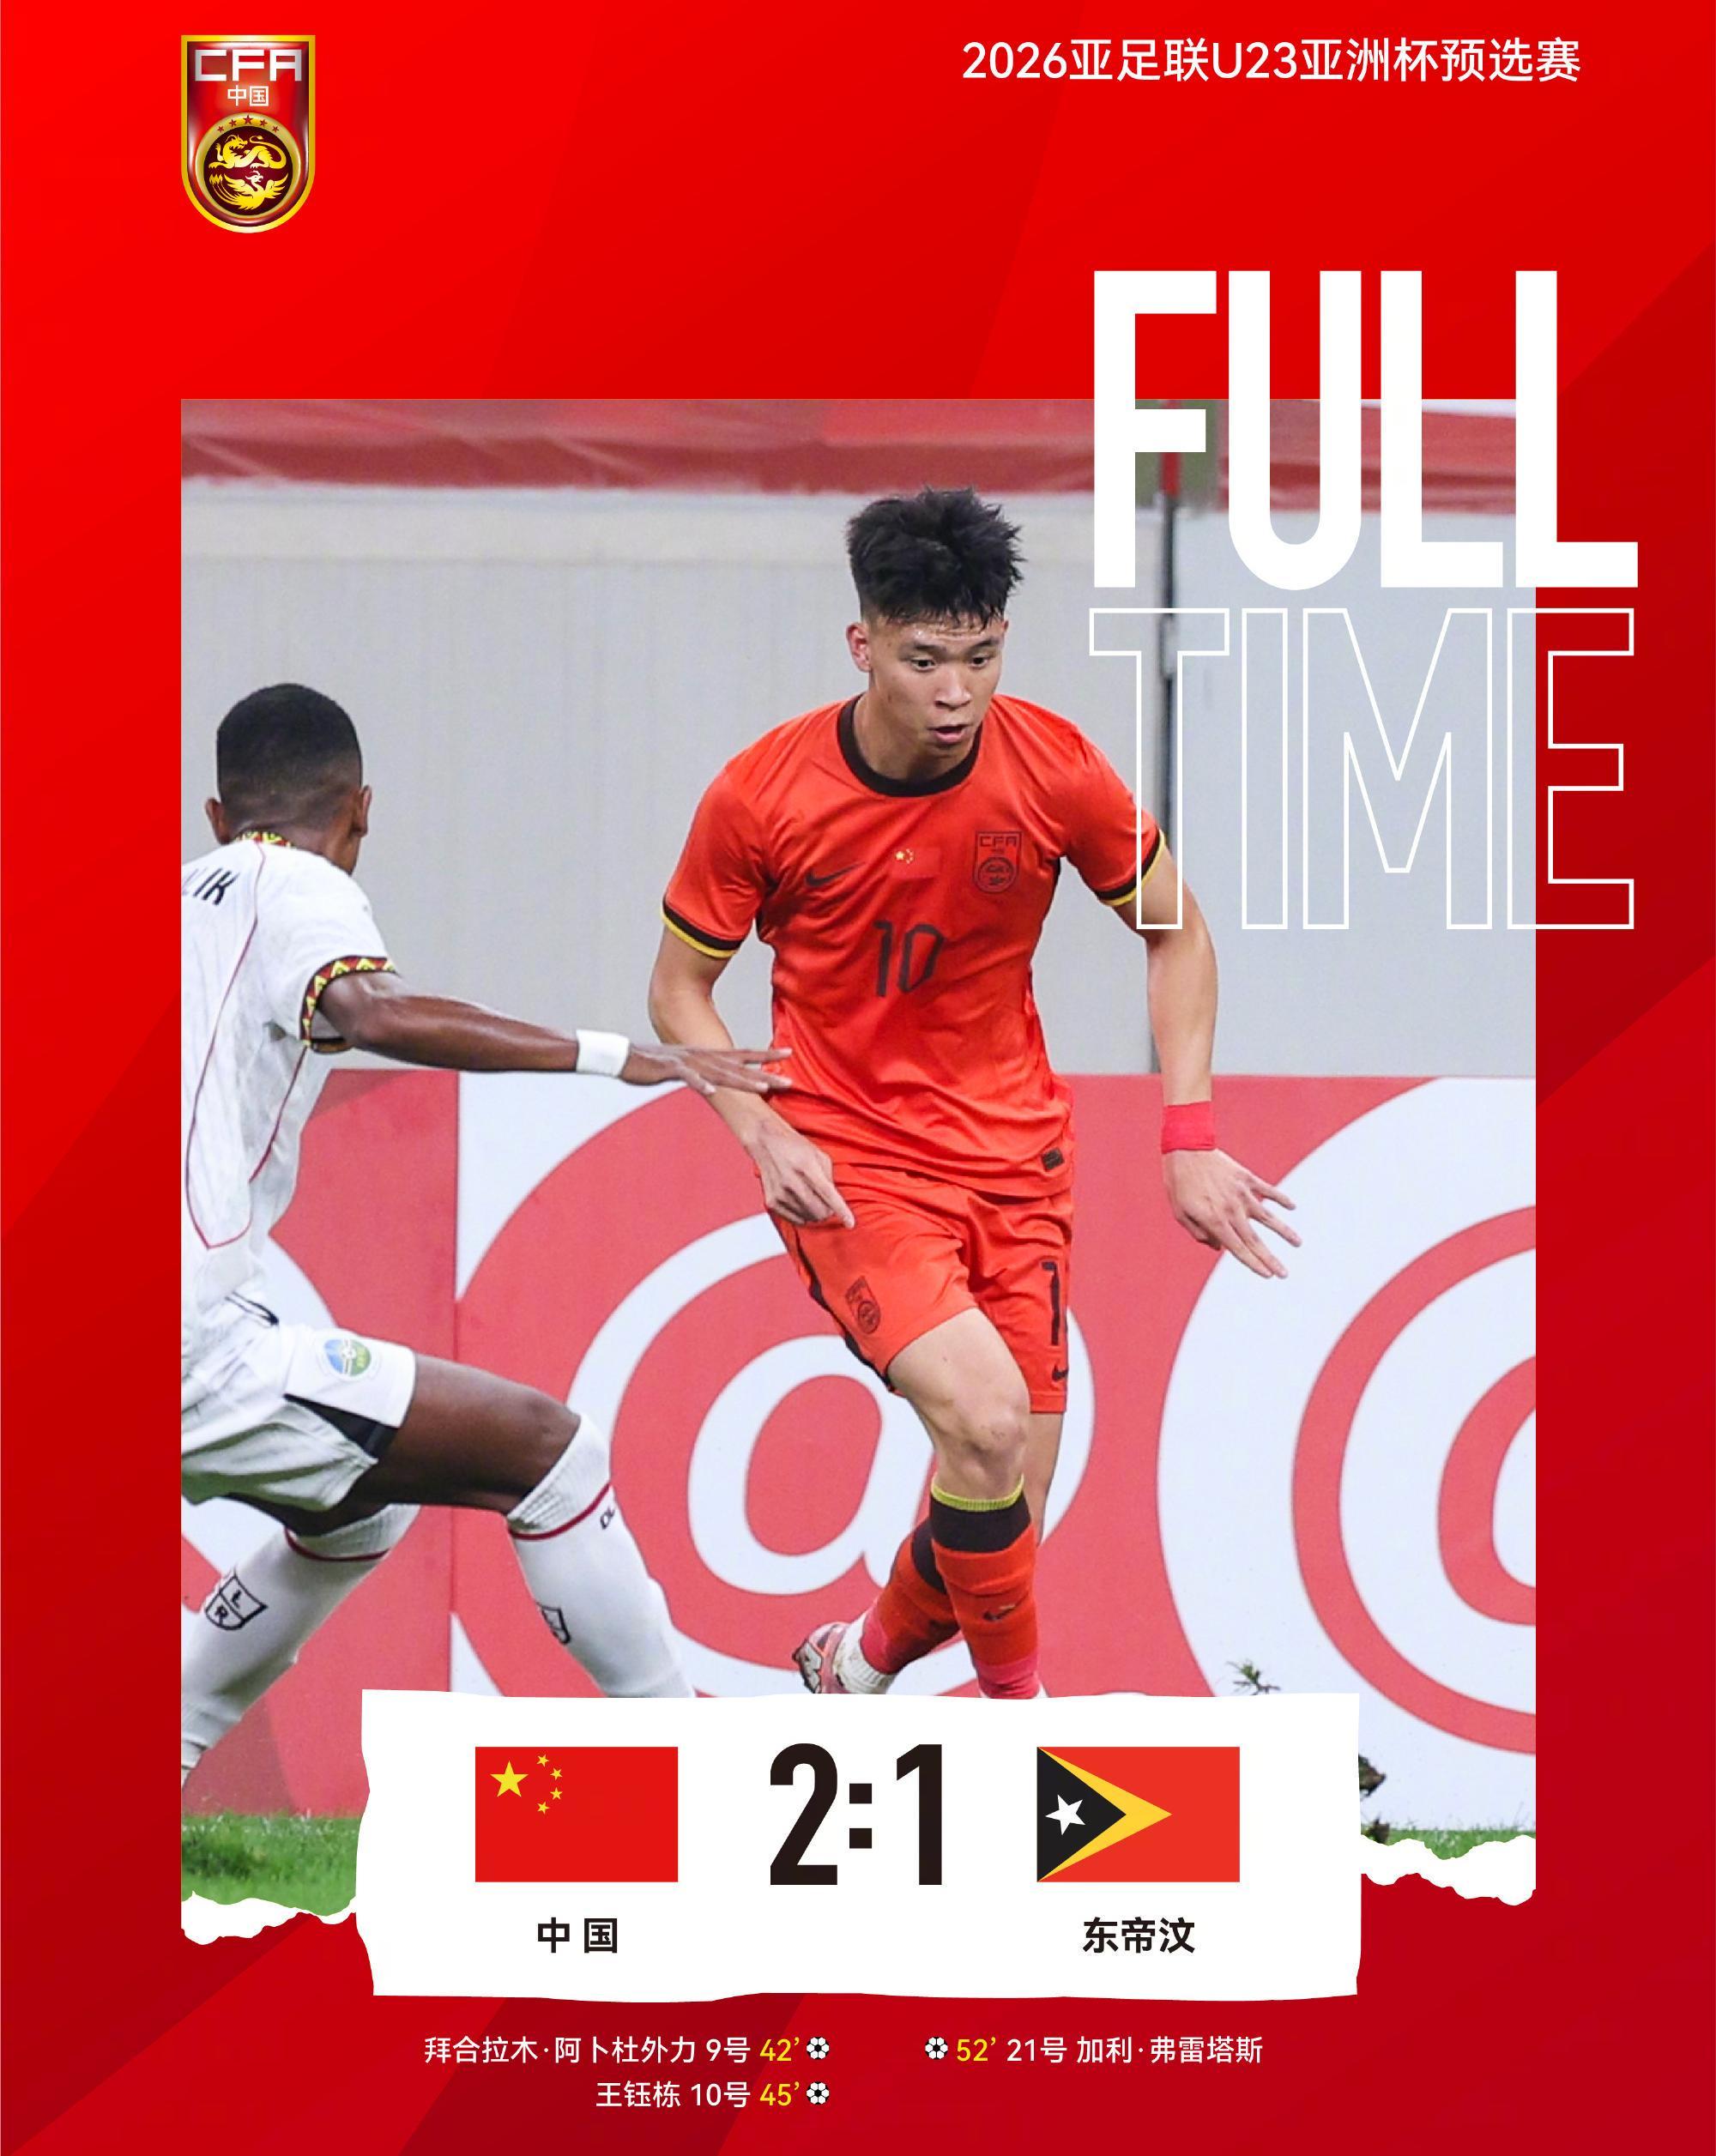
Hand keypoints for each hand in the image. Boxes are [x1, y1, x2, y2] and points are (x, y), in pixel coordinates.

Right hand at [621, 1043, 791, 1097]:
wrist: (625, 1055)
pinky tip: (712, 1092)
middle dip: (765, 1073)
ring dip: (742, 1080)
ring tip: (762, 1088)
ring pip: (720, 1072)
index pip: (744, 1054)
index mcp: (708, 1056)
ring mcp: (688, 1062)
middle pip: (740, 1066)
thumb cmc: (656, 1065)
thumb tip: (722, 1083)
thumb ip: (706, 1073)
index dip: (767, 1055)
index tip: (789, 1055)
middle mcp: (703, 1056)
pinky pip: (688, 1077)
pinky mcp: (670, 1069)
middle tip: (789, 1081)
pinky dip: (700, 1084)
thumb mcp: (687, 1068)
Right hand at [744, 1116, 855, 1228]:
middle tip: (827, 1203)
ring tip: (811, 1197)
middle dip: (828, 1211)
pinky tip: (801, 1203)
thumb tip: (834, 1202)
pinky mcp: (771, 1201)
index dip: (841, 1211)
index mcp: (807, 1167)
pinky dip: (802, 1215)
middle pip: (819, 1211)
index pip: (828, 1194)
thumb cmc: (795, 1147)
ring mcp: (780, 1193)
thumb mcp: (819, 1156)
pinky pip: (795, 1219)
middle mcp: (792, 1181)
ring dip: (815, 1212)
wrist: (766, 1142)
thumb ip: (829, 1179)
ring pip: (808, 1218)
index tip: (850, 1223)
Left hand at [1163, 1149, 1299, 1278]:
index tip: (1268, 1275)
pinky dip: (1280, 1198)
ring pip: (1268, 1217)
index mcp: (1215, 1220)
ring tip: (1298, 1243)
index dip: (1253, 1264)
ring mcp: (1242, 1193)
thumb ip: (1198, 1233)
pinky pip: (1267, 1190)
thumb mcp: (1180, 1212)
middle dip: (1270, 1259)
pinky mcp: (1246, 1178)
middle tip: (1285, 1274)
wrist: (1186, 1147)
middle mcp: (1232, 1210)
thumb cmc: (1179, 1182)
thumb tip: (1218, 1247)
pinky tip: (1292, 1207)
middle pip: (1255, 1240)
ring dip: (1284, 1231)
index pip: (1238, 1249)